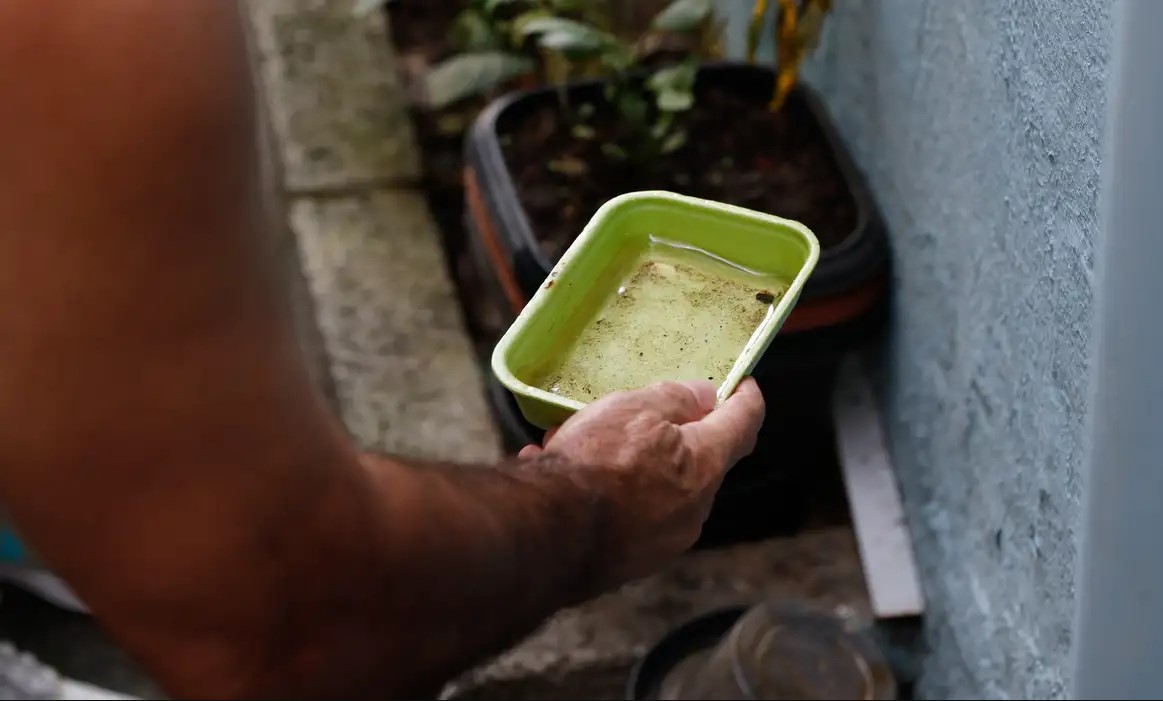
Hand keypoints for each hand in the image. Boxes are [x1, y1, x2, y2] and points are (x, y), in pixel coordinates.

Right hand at [521, 378, 764, 590]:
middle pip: (698, 461)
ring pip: (656, 488)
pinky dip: (606, 494)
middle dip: (673, 435)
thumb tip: (704, 396)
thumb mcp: (635, 409)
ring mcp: (665, 540)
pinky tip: (563, 477)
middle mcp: (695, 508)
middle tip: (638, 413)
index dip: (746, 398)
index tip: (743, 384)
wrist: (549, 536)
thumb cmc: (596, 464)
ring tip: (580, 445)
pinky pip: (627, 514)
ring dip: (630, 464)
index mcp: (706, 464)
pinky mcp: (632, 561)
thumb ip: (675, 399)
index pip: (744, 423)